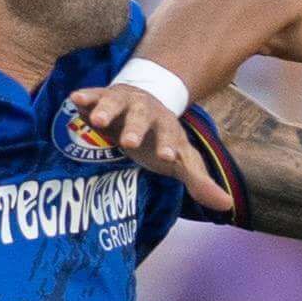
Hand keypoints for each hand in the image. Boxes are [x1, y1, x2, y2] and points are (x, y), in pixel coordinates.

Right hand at [66, 82, 228, 205]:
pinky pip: (95, 95)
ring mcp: (125, 102)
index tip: (168, 158)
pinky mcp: (105, 97)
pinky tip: (75, 100)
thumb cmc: (162, 138)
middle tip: (129, 142)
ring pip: (117, 104)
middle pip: (143, 119)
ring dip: (107, 110)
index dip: (170, 147)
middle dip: (136, 129)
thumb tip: (226, 205)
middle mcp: (147, 112)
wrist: (148, 101)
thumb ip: (199, 182)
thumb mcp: (182, 159)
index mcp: (168, 128)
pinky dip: (86, 98)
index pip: (171, 139)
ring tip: (97, 120)